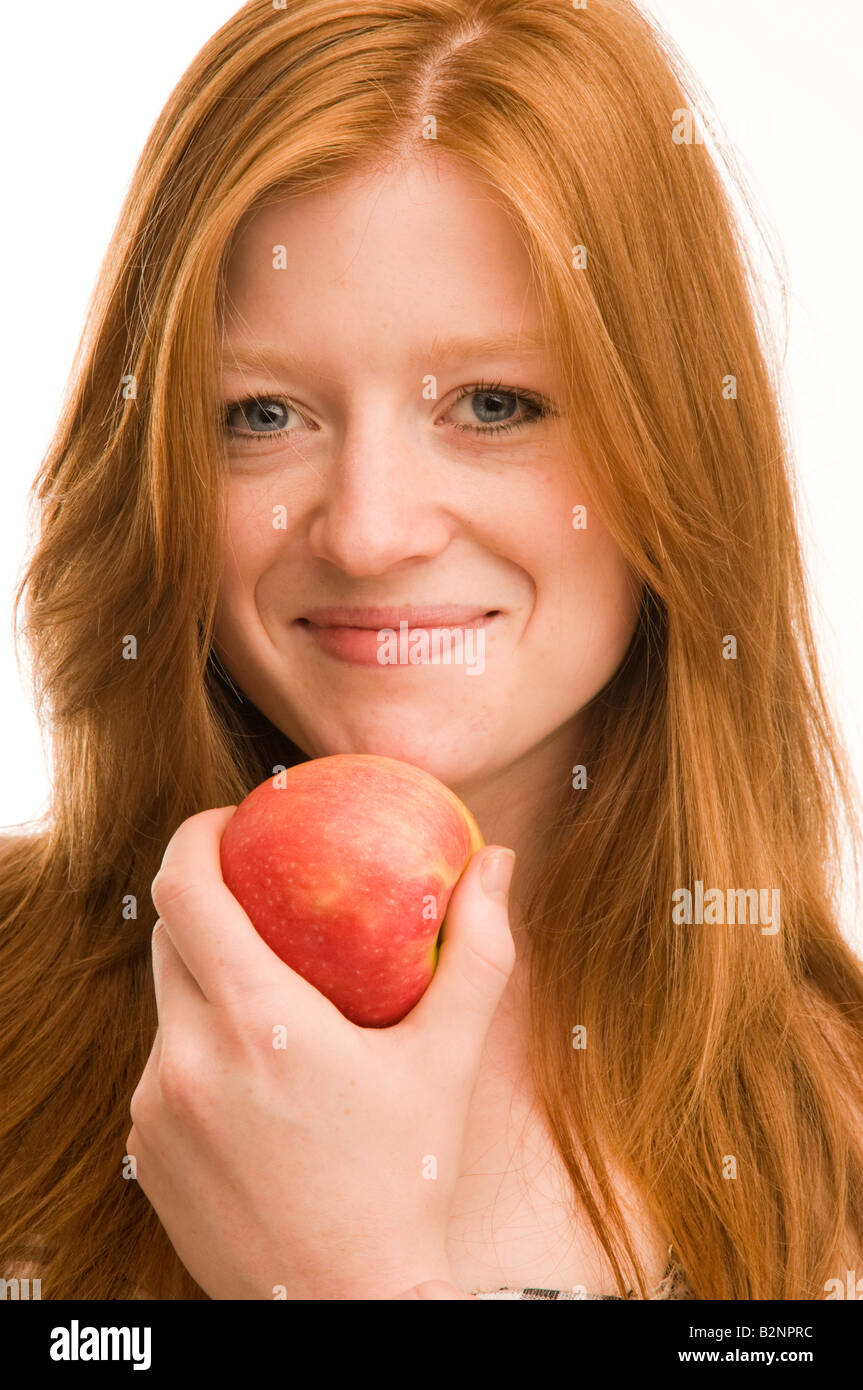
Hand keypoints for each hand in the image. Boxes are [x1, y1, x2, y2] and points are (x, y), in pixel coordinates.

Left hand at [126, 806, 515, 1299]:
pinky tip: (257, 1078)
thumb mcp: (449, 1060)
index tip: (230, 821)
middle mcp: (186, 1060)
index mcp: (257, 1023)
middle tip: (260, 893)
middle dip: (208, 902)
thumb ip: (478, 951)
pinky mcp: (143, 1149)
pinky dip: (199, 1047)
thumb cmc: (407, 1180)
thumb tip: (499, 860)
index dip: (197, 836)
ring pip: (166, 1005)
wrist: (348, 1304)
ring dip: (208, 981)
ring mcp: (154, 1109)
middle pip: (170, 938)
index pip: (187, 891)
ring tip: (274, 992)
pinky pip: (160, 1065)